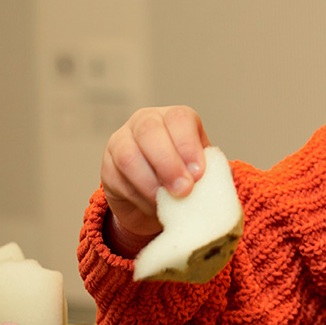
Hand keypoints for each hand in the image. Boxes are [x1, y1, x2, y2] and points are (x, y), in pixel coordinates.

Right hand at [100, 106, 210, 255]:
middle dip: (168, 163)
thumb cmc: (187, 179)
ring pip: (129, 155)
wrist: (158, 201)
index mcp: (175, 118)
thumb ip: (210, 172)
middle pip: (150, 131)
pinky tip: (153, 206)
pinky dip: (138, 196)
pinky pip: (118, 178)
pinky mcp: (107, 165)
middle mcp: (146, 122)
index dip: (188, 146)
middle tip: (184, 190)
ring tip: (167, 201)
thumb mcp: (202, 171)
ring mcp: (122, 141)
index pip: (179, 120)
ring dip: (150, 182)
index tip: (199, 174)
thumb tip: (217, 182)